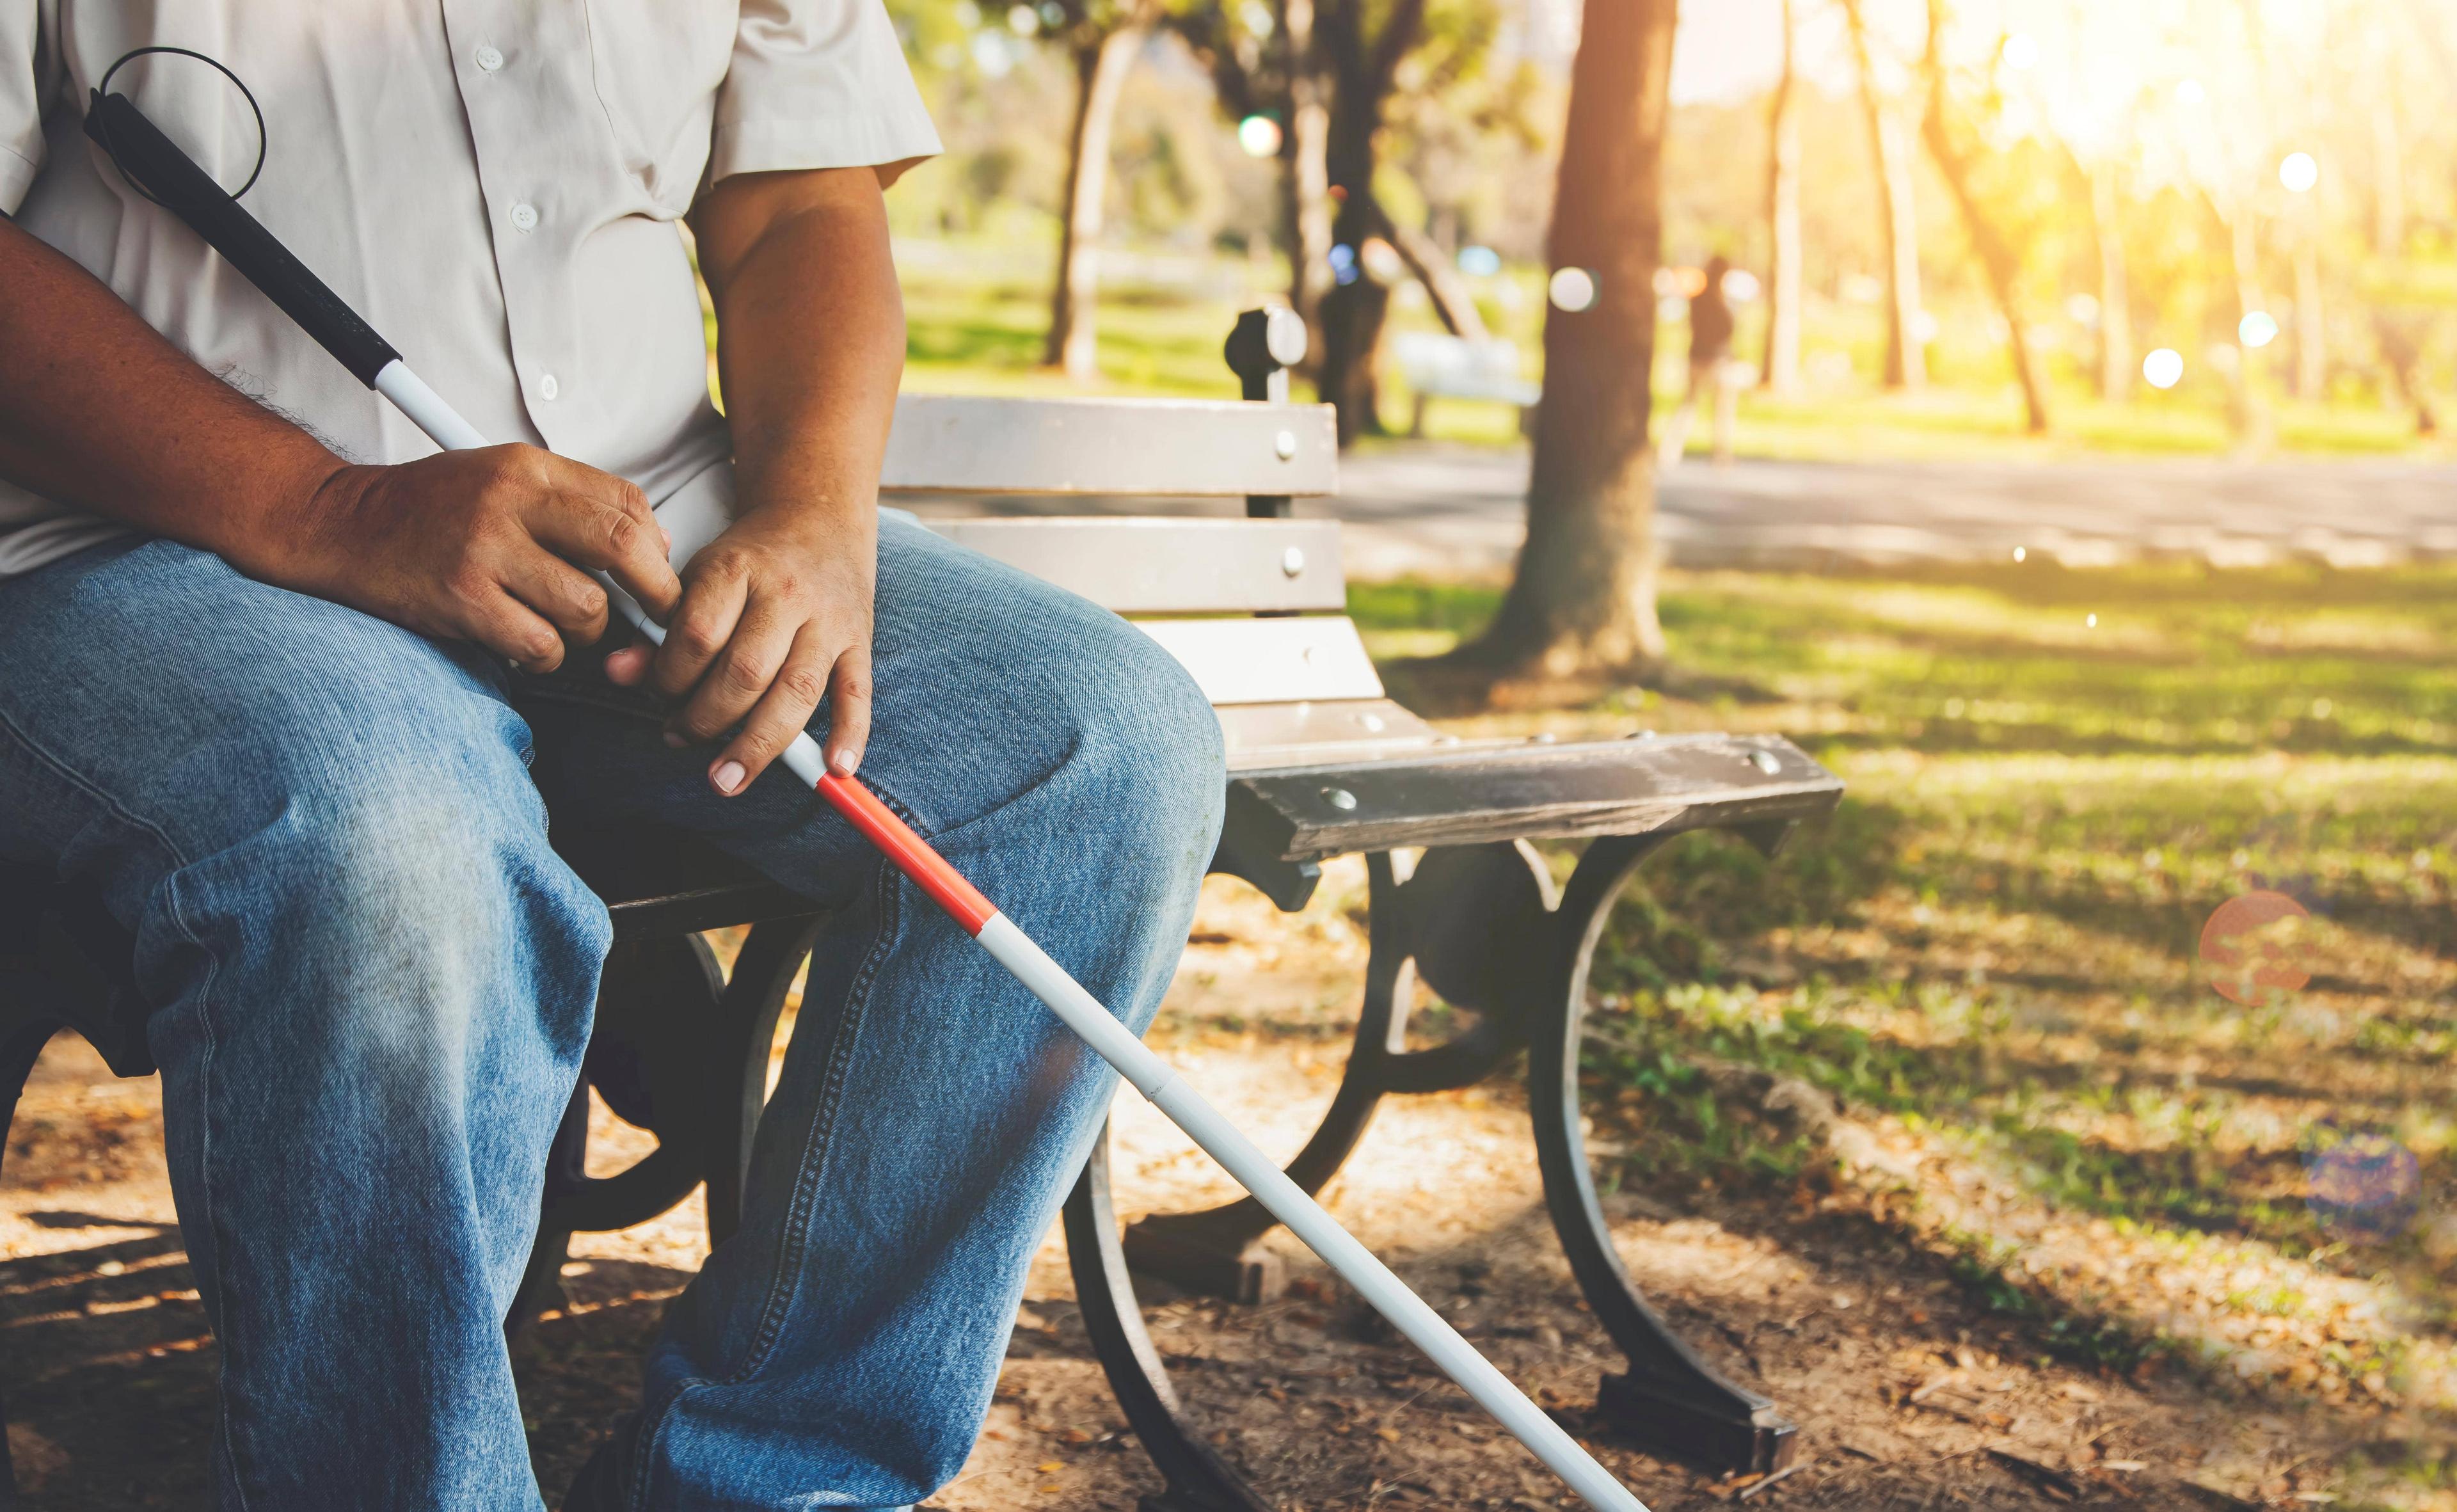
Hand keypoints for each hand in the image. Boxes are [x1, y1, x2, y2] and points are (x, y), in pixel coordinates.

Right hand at [261, 445, 681, 672]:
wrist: (342, 525)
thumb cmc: (432, 509)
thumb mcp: (502, 480)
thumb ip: (574, 504)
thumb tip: (656, 544)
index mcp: (526, 467)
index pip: (625, 502)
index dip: (657, 547)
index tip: (657, 575)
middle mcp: (508, 501)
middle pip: (620, 547)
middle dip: (654, 591)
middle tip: (657, 616)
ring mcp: (483, 551)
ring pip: (585, 607)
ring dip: (585, 631)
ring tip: (557, 623)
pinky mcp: (462, 599)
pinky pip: (541, 644)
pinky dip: (546, 655)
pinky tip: (527, 643)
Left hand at [603, 506, 873, 796]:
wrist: (818, 517)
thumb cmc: (748, 560)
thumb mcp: (694, 578)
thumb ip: (657, 629)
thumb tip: (619, 674)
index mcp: (737, 570)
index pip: (697, 636)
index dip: (669, 677)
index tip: (658, 695)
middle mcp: (787, 595)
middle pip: (745, 672)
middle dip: (706, 719)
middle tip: (680, 737)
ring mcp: (828, 621)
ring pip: (796, 691)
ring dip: (759, 743)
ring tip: (727, 779)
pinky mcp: (858, 642)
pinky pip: (857, 693)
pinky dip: (849, 733)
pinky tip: (833, 768)